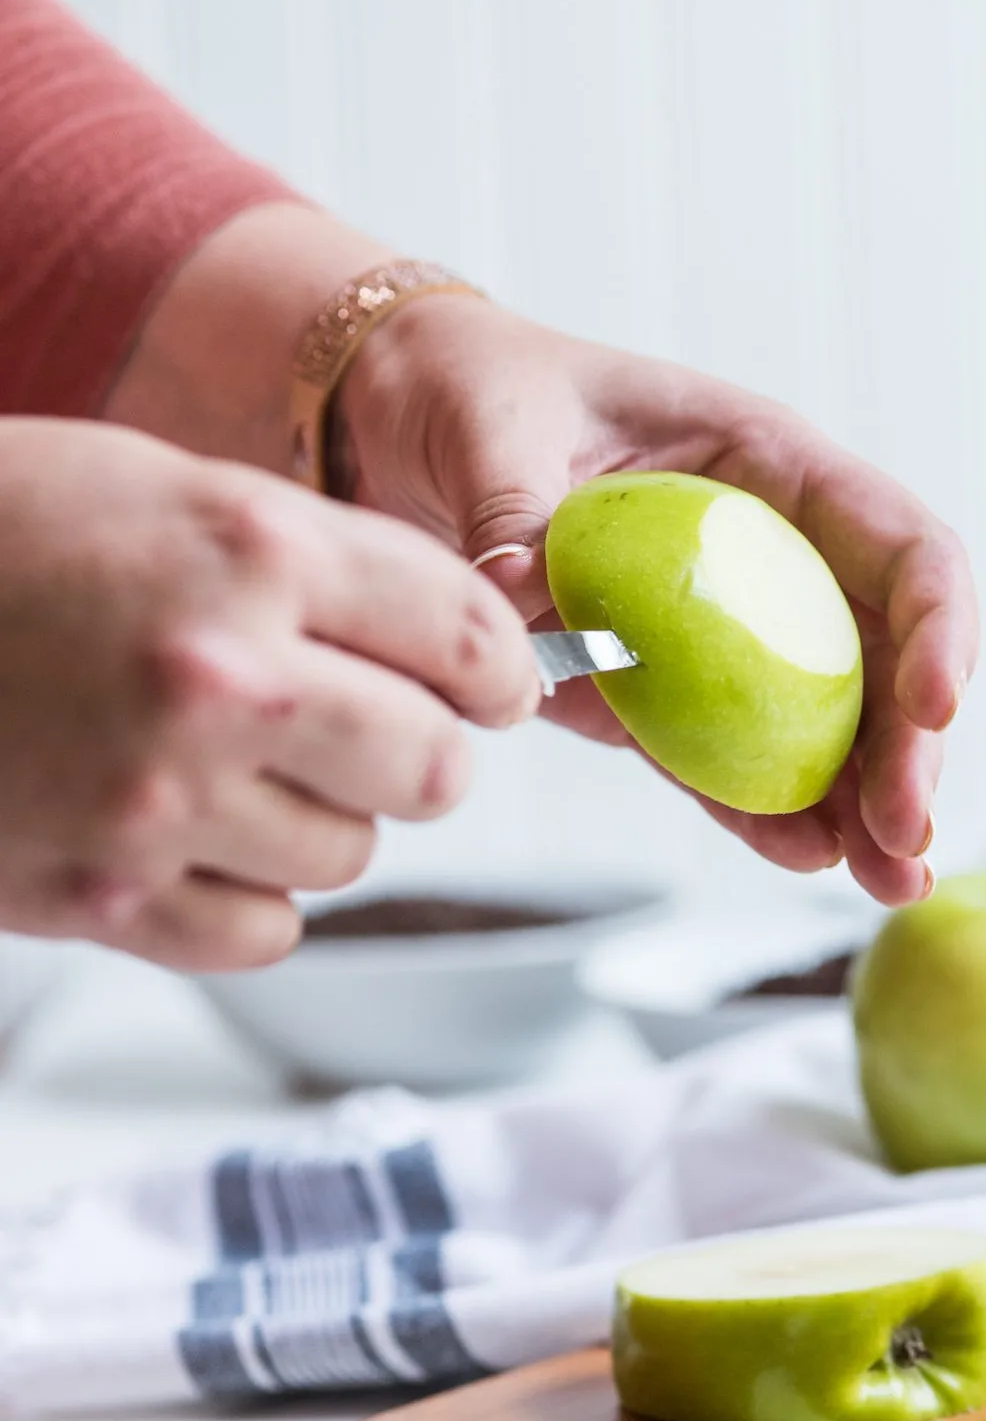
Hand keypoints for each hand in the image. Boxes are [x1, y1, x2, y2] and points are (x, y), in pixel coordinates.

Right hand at [0, 419, 537, 967]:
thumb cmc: (0, 534)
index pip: (469, 638)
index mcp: (250, 550)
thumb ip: (322, 568)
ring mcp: (159, 800)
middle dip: (423, 751)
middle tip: (374, 728)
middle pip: (439, 769)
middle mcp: (223, 679)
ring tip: (240, 766)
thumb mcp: (168, 489)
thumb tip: (464, 657)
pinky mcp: (103, 898)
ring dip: (324, 818)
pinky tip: (193, 833)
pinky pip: (268, 931)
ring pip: (354, 855)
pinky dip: (250, 894)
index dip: (499, 670)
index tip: (490, 685)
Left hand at [339, 296, 977, 902]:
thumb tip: (511, 586)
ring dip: (861, 807)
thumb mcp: (496, 428)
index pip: (899, 548)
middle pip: (882, 659)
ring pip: (827, 727)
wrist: (409, 430)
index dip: (937, 626)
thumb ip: (515, 508)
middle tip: (904, 841)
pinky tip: (804, 859)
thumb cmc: (477, 391)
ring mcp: (725, 633)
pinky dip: (765, 812)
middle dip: (908, 751)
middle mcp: (771, 556)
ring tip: (889, 886)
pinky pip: (729, 761)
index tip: (933, 707)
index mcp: (769, 467)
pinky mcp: (663, 694)